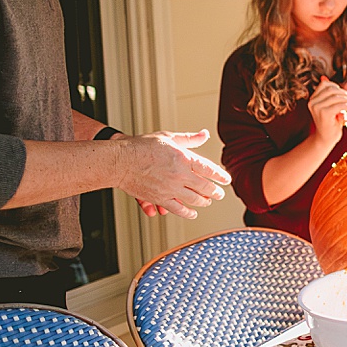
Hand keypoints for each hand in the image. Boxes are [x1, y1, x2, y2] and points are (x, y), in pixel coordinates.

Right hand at [115, 130, 230, 219]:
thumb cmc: (142, 147)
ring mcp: (170, 188)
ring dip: (204, 201)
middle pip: (205, 186)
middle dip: (215, 191)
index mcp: (184, 158)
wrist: (120, 161)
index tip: (226, 179)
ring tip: (208, 201)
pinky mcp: (160, 198)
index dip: (220, 175)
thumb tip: (205, 134)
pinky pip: (178, 209)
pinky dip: (188, 212)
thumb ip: (188, 139)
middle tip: (220, 194)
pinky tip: (193, 213)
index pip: (209, 169)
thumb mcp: (168, 137)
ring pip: (194, 199)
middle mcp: (180, 175)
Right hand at [308, 77, 346, 146]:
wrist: (327, 139)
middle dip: (345, 93)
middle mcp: (312, 102)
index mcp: (313, 98)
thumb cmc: (333, 122)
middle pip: (332, 89)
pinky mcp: (324, 114)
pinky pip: (340, 105)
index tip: (346, 95)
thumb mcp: (338, 105)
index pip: (325, 84)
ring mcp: (317, 108)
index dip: (338, 87)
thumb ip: (343, 93)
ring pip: (336, 97)